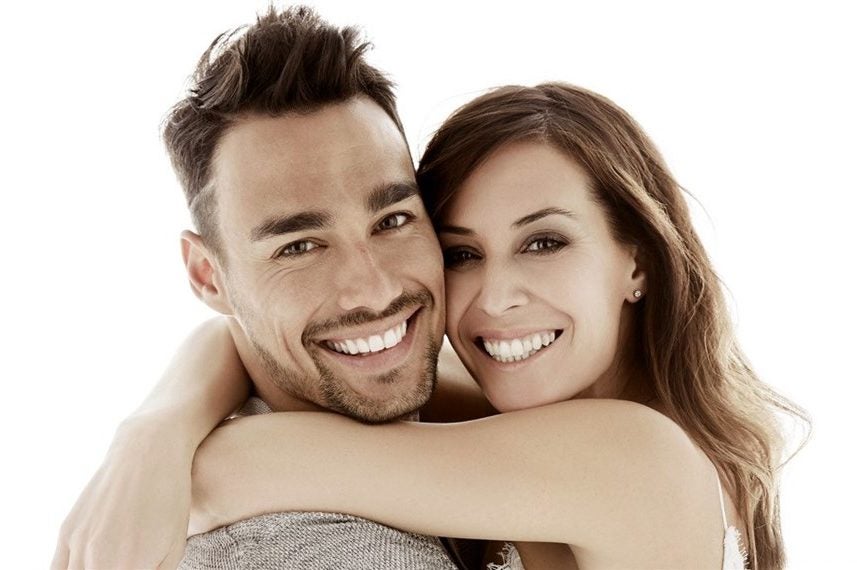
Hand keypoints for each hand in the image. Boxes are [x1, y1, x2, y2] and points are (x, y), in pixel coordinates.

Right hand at [52, 417, 192, 569]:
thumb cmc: (171, 498)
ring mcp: (78, 543)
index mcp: (129, 567)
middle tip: (127, 568)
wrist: (148, 451)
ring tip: (110, 566)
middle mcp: (97, 559)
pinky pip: (58, 569)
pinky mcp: (67, 530)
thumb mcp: (175, 547)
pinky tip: (88, 568)